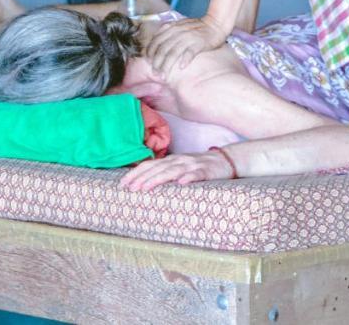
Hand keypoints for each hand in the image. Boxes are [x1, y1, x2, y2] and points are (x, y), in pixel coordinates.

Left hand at [119, 151, 235, 190]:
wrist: (226, 160)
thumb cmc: (200, 167)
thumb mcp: (180, 168)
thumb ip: (165, 172)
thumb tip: (145, 181)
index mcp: (171, 160)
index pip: (149, 165)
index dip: (135, 173)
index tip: (122, 183)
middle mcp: (179, 160)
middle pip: (157, 168)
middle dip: (142, 178)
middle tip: (129, 188)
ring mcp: (192, 165)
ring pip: (172, 171)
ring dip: (157, 179)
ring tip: (145, 187)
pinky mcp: (206, 171)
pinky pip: (197, 174)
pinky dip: (188, 178)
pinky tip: (181, 183)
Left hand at [144, 15, 228, 75]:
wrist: (215, 23)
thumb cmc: (197, 27)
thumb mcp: (179, 25)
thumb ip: (168, 31)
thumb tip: (156, 42)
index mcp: (172, 27)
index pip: (156, 40)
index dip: (151, 52)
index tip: (148, 61)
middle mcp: (178, 32)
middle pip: (163, 49)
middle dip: (157, 62)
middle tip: (155, 73)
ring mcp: (189, 37)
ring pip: (173, 53)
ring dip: (166, 65)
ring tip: (163, 75)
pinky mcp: (199, 43)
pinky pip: (190, 52)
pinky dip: (184, 60)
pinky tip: (181, 68)